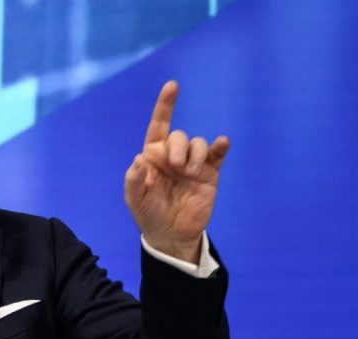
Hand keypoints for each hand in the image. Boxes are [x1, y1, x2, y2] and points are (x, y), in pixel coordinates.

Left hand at [125, 81, 229, 262]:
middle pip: (180, 136)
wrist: (171, 234)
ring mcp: (192, 163)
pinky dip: (220, 146)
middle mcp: (173, 155)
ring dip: (196, 154)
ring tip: (191, 173)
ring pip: (199, 143)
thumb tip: (139, 158)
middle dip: (179, 147)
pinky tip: (222, 143)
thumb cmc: (149, 213)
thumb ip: (134, 179)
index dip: (165, 106)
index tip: (172, 86)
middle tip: (177, 167)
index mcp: (153, 156)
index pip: (159, 126)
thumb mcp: (135, 198)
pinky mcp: (209, 173)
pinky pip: (217, 154)